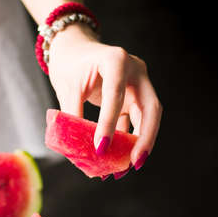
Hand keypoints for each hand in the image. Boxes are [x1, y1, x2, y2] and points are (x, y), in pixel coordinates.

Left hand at [48, 24, 161, 176]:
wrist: (74, 49)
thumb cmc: (69, 64)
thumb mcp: (67, 86)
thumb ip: (73, 114)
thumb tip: (79, 150)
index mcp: (116, 60)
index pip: (115, 95)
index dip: (108, 124)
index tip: (100, 149)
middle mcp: (135, 71)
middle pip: (150, 108)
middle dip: (145, 137)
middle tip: (135, 163)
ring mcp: (138, 84)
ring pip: (149, 116)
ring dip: (140, 142)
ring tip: (128, 167)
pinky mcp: (134, 97)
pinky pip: (136, 121)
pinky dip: (128, 139)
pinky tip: (120, 158)